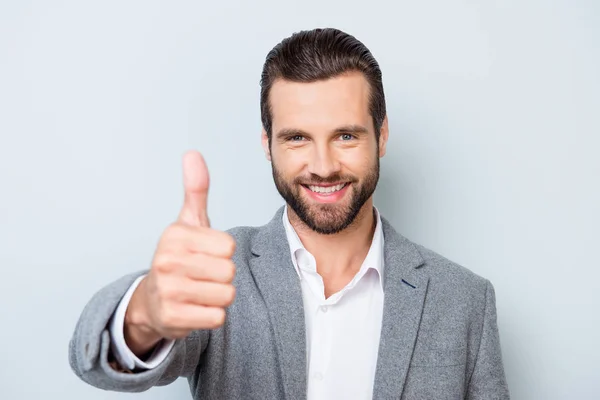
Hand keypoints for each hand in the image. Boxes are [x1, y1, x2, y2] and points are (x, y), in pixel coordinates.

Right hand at [124, 151, 235, 354]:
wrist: (152, 302)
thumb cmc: (178, 258)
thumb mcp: (187, 223)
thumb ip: (195, 190)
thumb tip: (192, 154)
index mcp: (174, 235)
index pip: (229, 246)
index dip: (222, 253)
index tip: (203, 255)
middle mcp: (166, 261)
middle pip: (229, 271)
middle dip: (222, 277)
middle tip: (201, 276)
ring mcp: (168, 291)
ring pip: (226, 295)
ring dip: (218, 297)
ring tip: (199, 292)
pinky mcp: (172, 318)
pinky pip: (217, 318)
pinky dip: (212, 316)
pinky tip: (194, 309)